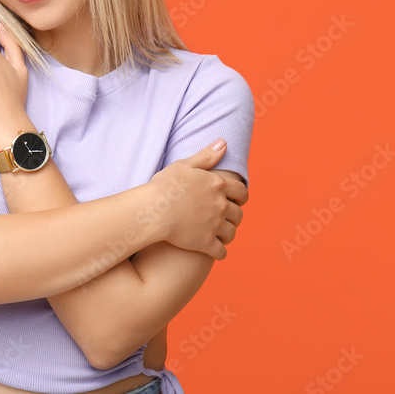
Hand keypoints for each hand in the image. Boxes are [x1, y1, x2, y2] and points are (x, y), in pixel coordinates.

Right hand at [147, 140, 246, 259]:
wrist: (153, 210)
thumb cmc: (165, 185)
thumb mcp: (184, 165)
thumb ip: (206, 156)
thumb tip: (224, 142)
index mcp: (218, 185)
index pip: (241, 191)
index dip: (241, 196)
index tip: (238, 200)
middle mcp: (220, 205)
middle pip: (238, 214)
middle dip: (235, 217)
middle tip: (228, 218)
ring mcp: (214, 225)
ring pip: (232, 233)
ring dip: (229, 234)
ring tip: (222, 235)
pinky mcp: (205, 243)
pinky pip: (220, 252)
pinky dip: (220, 253)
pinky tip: (216, 252)